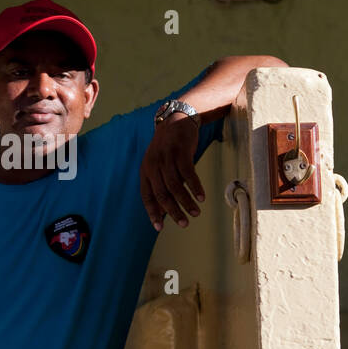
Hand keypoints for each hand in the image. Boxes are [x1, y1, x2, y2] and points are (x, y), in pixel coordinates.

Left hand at [140, 114, 204, 230]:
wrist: (177, 120)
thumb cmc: (169, 148)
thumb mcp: (158, 165)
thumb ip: (160, 185)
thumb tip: (163, 211)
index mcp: (146, 171)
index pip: (147, 196)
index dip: (153, 213)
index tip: (159, 228)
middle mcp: (153, 165)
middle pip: (162, 194)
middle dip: (173, 212)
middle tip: (184, 224)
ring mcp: (166, 158)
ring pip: (175, 186)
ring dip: (186, 202)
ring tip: (195, 213)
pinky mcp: (180, 152)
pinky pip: (188, 173)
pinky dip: (195, 187)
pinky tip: (201, 197)